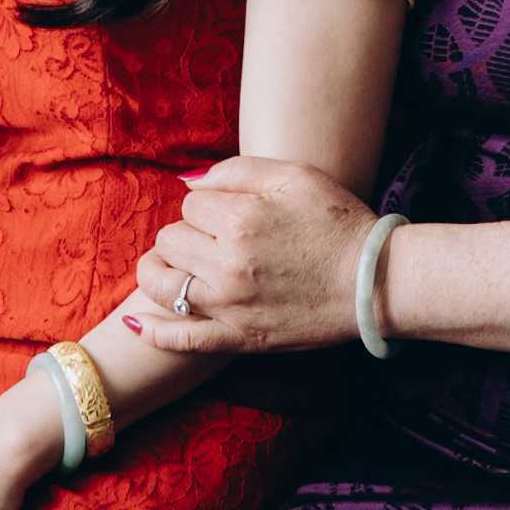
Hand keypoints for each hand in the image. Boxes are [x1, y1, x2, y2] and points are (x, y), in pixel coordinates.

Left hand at [124, 154, 376, 357]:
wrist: (374, 283)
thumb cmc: (338, 223)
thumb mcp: (295, 176)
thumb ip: (235, 170)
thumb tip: (187, 183)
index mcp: (240, 220)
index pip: (190, 204)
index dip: (207, 205)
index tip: (233, 212)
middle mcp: (228, 265)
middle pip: (170, 240)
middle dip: (186, 234)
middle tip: (215, 238)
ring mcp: (230, 306)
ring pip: (162, 284)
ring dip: (159, 271)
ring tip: (172, 266)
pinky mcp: (237, 339)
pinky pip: (179, 340)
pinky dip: (152, 332)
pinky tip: (135, 322)